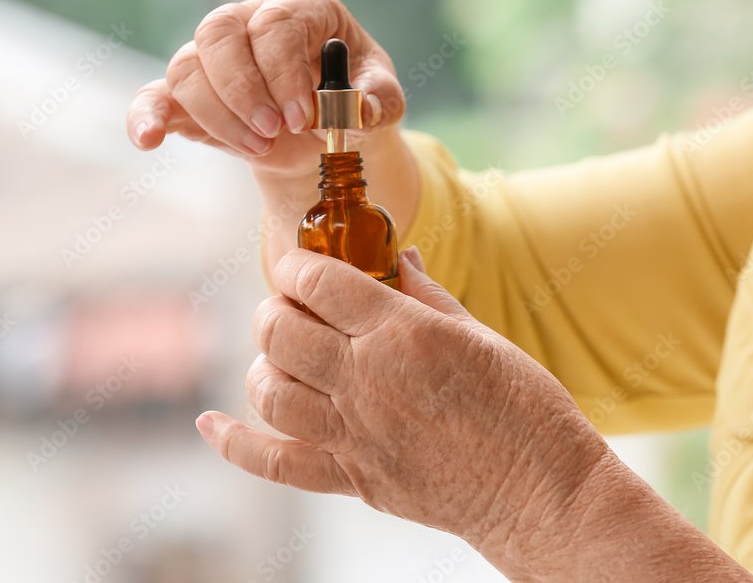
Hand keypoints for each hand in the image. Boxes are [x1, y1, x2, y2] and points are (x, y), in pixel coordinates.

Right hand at [124, 0, 404, 178]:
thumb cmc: (352, 93)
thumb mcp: (379, 94)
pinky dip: (146, 116)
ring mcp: (214, 57)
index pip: (275, 23)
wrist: (325, 125)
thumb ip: (378, 100)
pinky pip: (156, 95)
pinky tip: (150, 139)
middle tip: (274, 132)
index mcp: (299, 7)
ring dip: (217, 114)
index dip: (284, 72)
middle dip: (243, 89)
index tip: (302, 119)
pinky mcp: (191, 94)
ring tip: (259, 148)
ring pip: (187, 66)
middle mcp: (249, 21)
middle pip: (218, 32)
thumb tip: (360, 113)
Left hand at [195, 247, 608, 564]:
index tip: (302, 263)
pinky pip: (275, 462)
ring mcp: (354, 434)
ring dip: (264, 362)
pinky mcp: (353, 478)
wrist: (542, 494)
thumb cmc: (525, 409)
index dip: (301, 264)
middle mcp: (367, 380)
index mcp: (403, 335)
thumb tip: (398, 257)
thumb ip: (427, 295)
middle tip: (295, 307)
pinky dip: (235, 442)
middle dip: (277, 307)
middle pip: (282, 330)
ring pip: (270, 389)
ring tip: (284, 354)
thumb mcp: (482, 335)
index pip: (321, 283)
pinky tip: (211, 423)